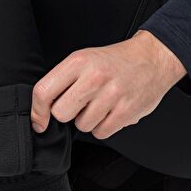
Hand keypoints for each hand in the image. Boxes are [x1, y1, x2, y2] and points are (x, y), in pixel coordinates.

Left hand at [31, 30, 185, 139]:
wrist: (152, 58)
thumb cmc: (115, 61)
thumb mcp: (84, 59)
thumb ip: (62, 81)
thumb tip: (42, 110)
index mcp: (78, 61)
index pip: (44, 92)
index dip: (37, 112)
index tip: (39, 122)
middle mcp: (94, 77)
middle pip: (61, 114)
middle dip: (68, 113)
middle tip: (80, 104)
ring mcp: (111, 95)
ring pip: (82, 126)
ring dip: (88, 120)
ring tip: (100, 104)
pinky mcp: (126, 111)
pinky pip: (101, 132)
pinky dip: (103, 126)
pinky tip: (111, 111)